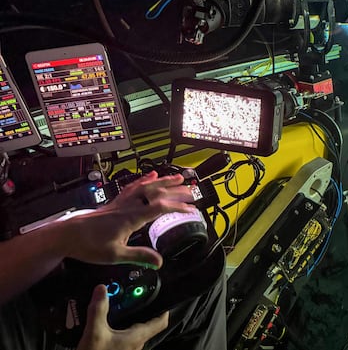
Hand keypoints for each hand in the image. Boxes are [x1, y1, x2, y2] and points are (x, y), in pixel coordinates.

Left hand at [63, 171, 197, 268]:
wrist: (66, 236)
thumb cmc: (88, 245)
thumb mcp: (116, 255)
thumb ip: (139, 256)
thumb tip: (160, 262)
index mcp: (131, 217)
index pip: (160, 207)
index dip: (178, 207)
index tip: (191, 210)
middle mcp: (128, 206)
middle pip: (156, 192)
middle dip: (176, 190)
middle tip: (192, 190)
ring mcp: (122, 202)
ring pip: (146, 186)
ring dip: (164, 181)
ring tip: (177, 177)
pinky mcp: (116, 203)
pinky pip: (133, 187)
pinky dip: (144, 180)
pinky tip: (151, 176)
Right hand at [76, 284, 168, 349]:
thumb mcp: (95, 333)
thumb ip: (99, 310)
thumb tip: (102, 289)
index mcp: (138, 337)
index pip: (161, 322)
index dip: (164, 308)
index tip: (161, 296)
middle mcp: (137, 344)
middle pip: (147, 324)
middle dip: (142, 310)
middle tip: (135, 296)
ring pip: (134, 332)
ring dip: (129, 320)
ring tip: (121, 306)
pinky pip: (123, 338)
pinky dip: (119, 329)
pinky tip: (108, 324)